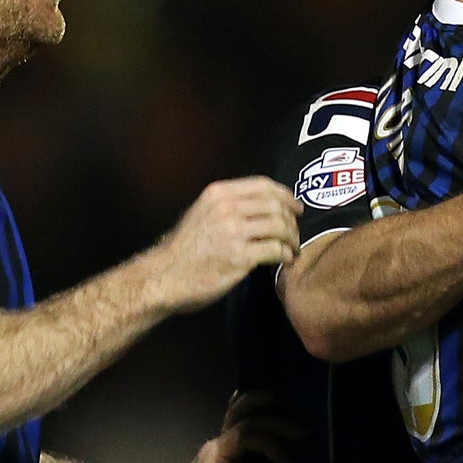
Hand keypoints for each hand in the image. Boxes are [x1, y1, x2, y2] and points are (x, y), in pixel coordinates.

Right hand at [150, 177, 304, 312]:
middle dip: (292, 220)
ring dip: (292, 239)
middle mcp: (227, 208)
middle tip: (295, 234)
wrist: (165, 276)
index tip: (297, 208)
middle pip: (275, 205)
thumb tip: (264, 205)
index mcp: (219, 193)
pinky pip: (276, 250)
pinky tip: (285, 260)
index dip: (286, 196)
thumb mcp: (202, 213)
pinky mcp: (239, 257)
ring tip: (292, 249)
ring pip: (280, 226)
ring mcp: (233, 232)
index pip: (263, 185)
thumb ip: (229, 205)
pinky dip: (286, 255)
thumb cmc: (185, 249)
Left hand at [165, 408, 289, 462]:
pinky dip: (255, 410)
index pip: (244, 436)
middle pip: (246, 418)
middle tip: (302, 433)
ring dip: (264, 406)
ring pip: (240, 411)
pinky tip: (270, 406)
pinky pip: (241, 421)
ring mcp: (223, 445)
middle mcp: (219, 444)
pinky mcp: (230, 452)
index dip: (269, 443)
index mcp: (215, 457)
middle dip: (275, 421)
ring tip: (291, 408)